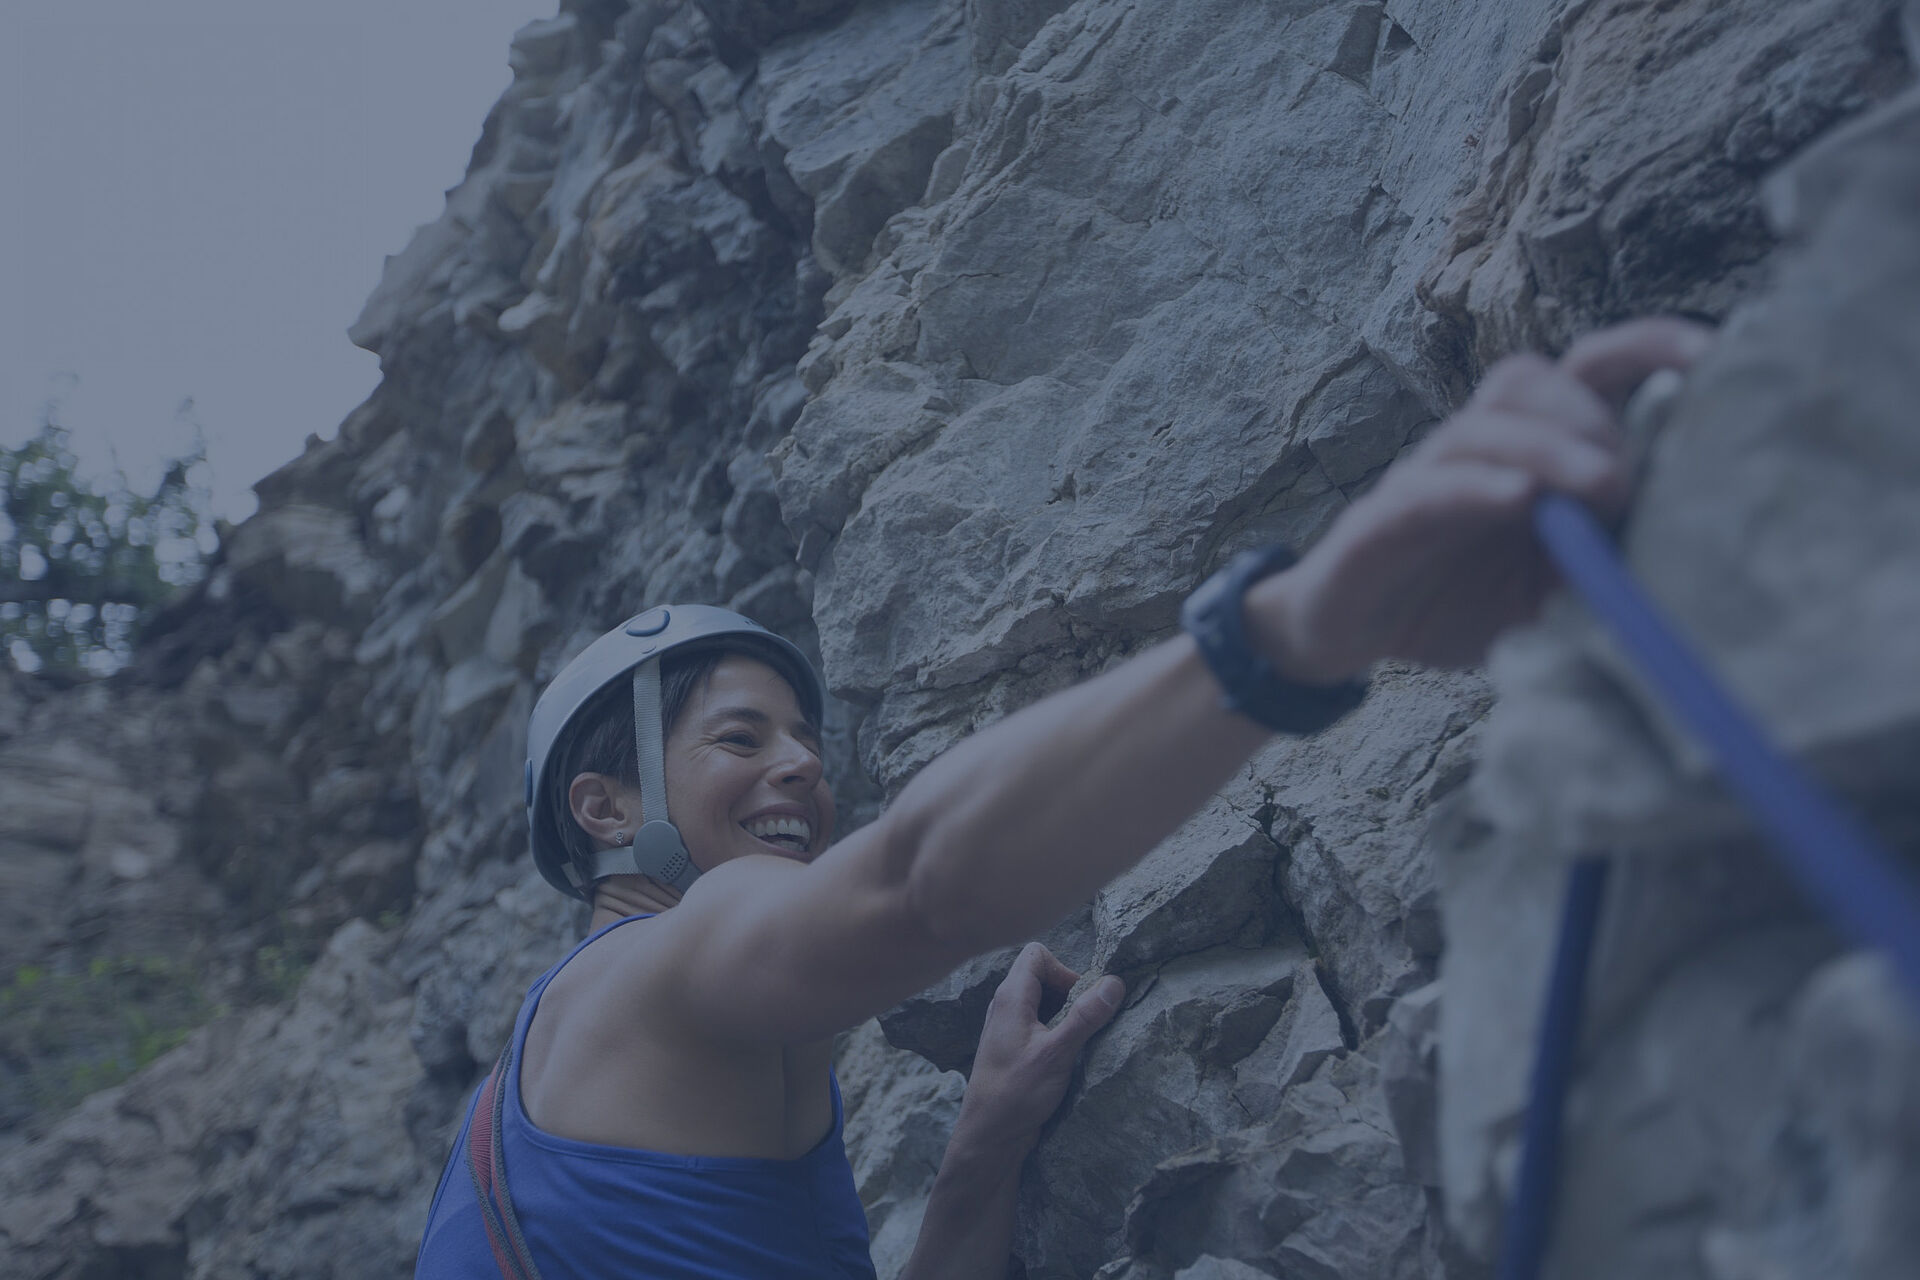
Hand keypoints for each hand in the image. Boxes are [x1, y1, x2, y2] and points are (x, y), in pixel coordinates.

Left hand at [956, 943, 1124, 1151]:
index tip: (1081, 1001)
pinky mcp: (1013, 1048)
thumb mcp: (1057, 1054)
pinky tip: (1067, 1057)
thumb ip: (1085, 1017)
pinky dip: (1056, 1031)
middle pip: (1042, 975)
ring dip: (1065, 1014)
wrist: (988, 1137)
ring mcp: (1008, 1027)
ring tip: (1078, 1041)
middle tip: (1085, 1022)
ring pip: (1042, 1001)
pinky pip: (1038, 1024)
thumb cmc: (1016, 1094)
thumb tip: (1115, 982)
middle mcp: (1005, 1006)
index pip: (1038, 954)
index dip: (1065, 970)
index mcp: (1010, 997)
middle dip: (1070, 992)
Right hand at [1260, 317, 1714, 677]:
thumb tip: (1698, 547)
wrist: (1348, 636)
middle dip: (1588, 414)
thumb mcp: (1556, 589)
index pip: (1586, 370)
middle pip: (1525, 379)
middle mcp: (1475, 449)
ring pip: (1479, 426)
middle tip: (1627, 479)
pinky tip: (1518, 501)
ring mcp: (1424, 479)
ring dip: (1547, 446)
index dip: (1646, 349)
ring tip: (1600, 488)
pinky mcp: (1379, 522)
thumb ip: (1609, 558)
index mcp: (1527, 450)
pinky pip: (1427, 490)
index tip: (1713, 359)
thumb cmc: (1458, 602)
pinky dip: (1476, 487)